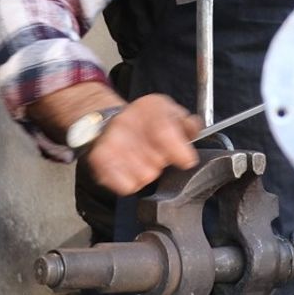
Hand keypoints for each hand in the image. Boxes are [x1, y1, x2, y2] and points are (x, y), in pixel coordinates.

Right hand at [83, 94, 202, 194]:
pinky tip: (130, 168)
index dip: (179, 151)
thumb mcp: (172, 115)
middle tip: (157, 152)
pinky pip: (127, 186)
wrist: (110, 123)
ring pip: (146, 176)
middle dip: (163, 161)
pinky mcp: (99, 160)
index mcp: (149, 108)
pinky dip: (131, 182)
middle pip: (158, 161)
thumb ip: (189, 124)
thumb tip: (194, 128)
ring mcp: (111, 141)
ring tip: (142, 158)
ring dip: (148, 172)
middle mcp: (126, 121)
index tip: (186, 161)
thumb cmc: (146, 122)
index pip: (164, 132)